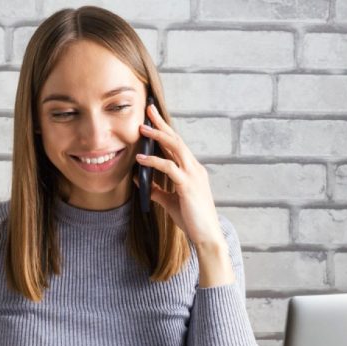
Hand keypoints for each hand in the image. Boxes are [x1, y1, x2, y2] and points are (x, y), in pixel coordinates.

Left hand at [135, 103, 224, 249]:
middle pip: (177, 139)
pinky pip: (169, 168)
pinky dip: (154, 161)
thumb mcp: (170, 202)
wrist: (207, 236)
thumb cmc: (191, 219)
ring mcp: (193, 175)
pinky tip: (140, 159)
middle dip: (162, 123)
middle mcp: (194, 168)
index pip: (177, 145)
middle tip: (148, 109)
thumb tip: (139, 179)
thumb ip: (157, 190)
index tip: (153, 118)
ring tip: (141, 128)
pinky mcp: (188, 185)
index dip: (165, 130)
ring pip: (175, 148)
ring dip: (158, 136)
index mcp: (192, 170)